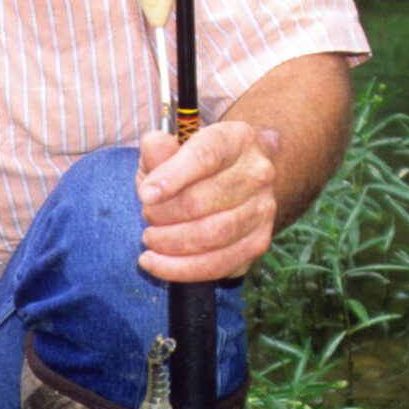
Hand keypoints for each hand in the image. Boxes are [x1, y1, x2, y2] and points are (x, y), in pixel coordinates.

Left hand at [135, 120, 284, 281]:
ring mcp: (263, 210)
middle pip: (204, 201)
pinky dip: (180, 269)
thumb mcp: (170, 150)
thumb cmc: (190, 166)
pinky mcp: (259, 242)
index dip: (172, 176)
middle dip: (163, 214)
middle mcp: (258, 173)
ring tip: (150, 237)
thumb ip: (159, 148)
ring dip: (170, 243)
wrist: (229, 183)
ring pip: (212, 236)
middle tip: (146, 215)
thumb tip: (154, 144)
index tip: (145, 195)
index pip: (205, 156)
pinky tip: (155, 262)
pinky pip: (218, 265)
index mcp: (236, 139)